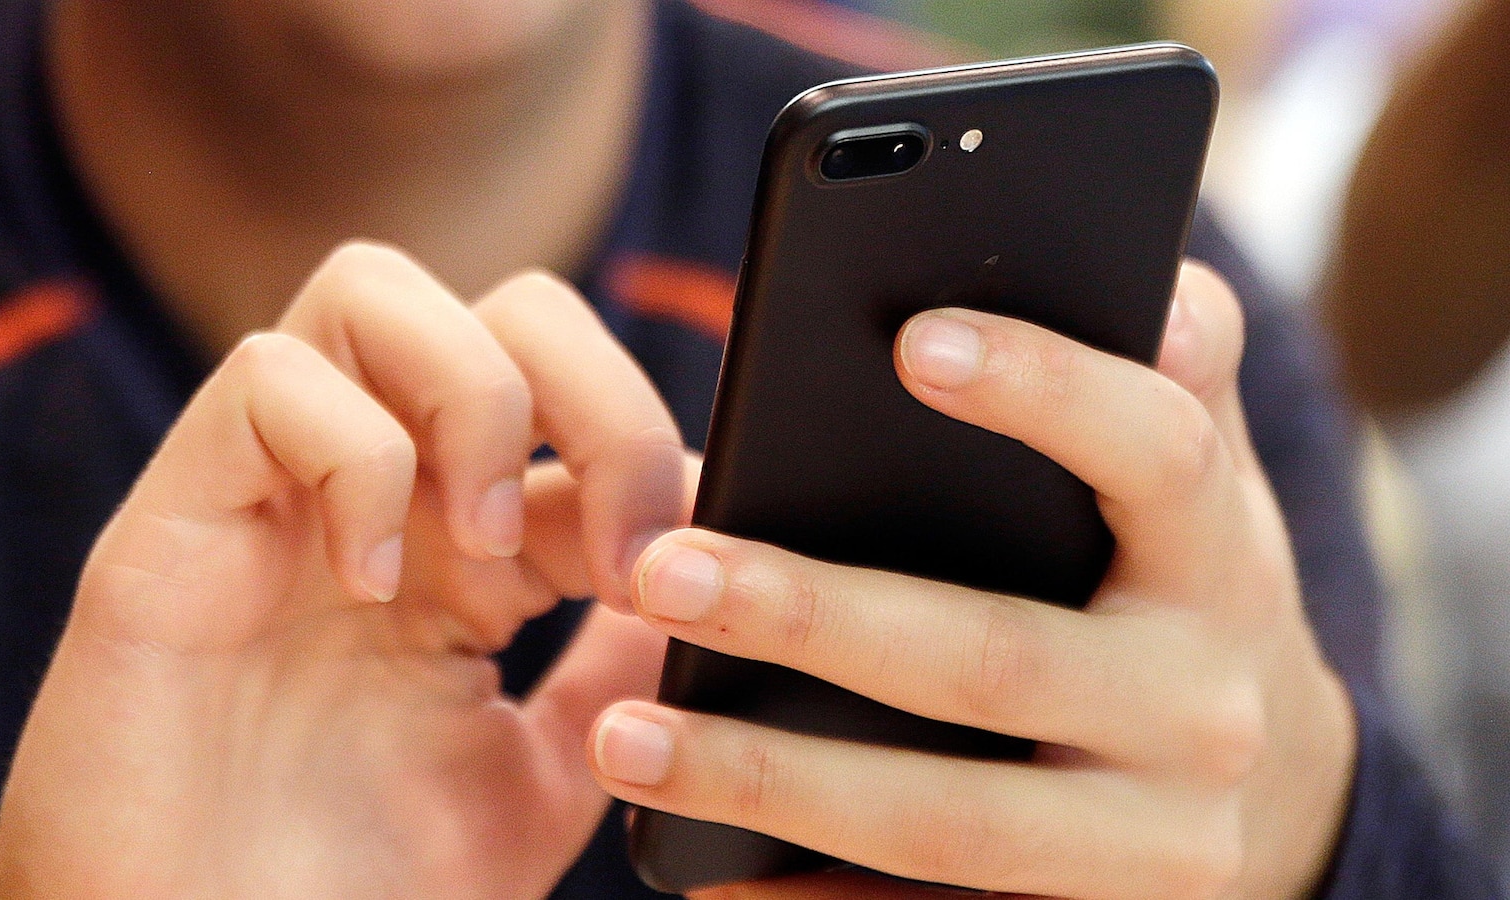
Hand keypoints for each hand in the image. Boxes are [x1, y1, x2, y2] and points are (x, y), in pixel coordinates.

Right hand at [0, 244, 691, 898]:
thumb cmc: (359, 894)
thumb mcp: (541, 775)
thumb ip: (615, 668)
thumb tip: (708, 566)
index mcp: (465, 547)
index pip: (579, 407)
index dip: (655, 457)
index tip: (693, 566)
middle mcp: (378, 496)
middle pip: (504, 307)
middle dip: (598, 394)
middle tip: (618, 541)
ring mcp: (275, 497)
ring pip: (375, 291)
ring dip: (475, 400)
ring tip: (489, 549)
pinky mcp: (175, 521)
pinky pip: (267, 382)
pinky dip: (355, 457)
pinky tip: (372, 584)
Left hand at [589, 263, 1356, 899]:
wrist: (1279, 790)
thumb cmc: (1190, 586)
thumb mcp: (1200, 481)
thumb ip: (1170, 374)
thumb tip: (1146, 274)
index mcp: (1220, 556)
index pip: (1154, 453)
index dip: (1046, 392)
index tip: (910, 340)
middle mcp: (1202, 707)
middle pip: (994, 660)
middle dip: (816, 618)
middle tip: (662, 572)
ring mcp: (1151, 840)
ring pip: (945, 818)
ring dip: (772, 778)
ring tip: (624, 738)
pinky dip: (810, 899)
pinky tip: (698, 870)